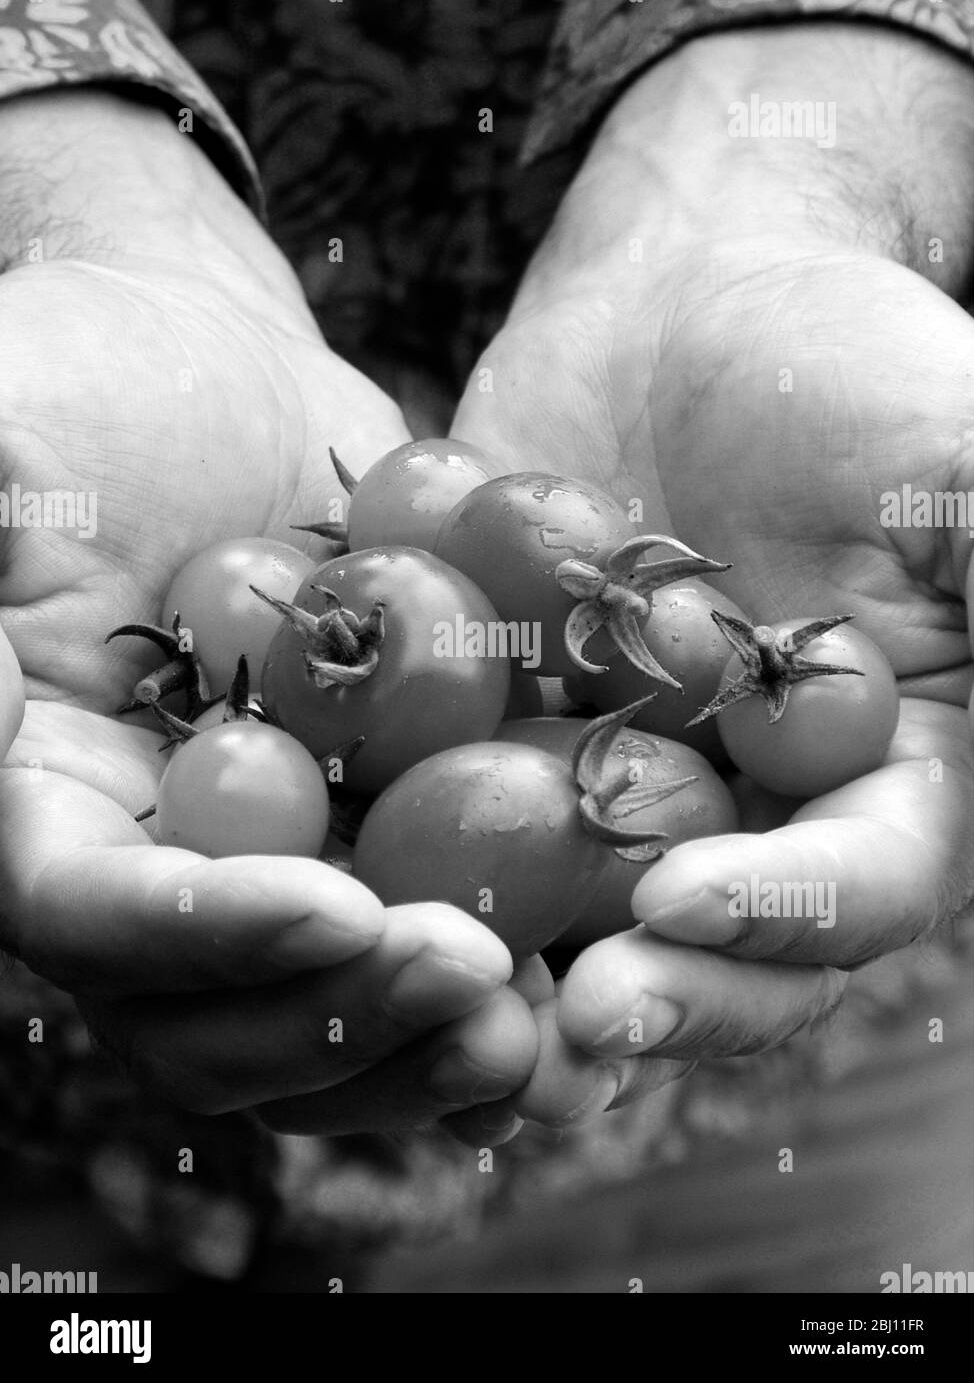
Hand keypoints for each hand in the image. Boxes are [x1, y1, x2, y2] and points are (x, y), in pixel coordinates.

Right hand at [0, 91, 535, 1135]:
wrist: (222, 370)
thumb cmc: (87, 378)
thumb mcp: (7, 447)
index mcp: (49, 803)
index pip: (95, 918)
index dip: (209, 937)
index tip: (341, 908)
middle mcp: (160, 864)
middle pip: (221, 1019)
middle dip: (346, 1019)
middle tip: (476, 985)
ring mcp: (279, 857)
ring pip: (340, 1009)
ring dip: (441, 1039)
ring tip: (555, 1023)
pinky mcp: (385, 830)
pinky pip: (443, 929)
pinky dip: (526, 960)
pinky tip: (616, 950)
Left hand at [453, 24, 973, 1121]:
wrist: (693, 298)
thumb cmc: (851, 364)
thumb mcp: (959, 461)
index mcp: (881, 782)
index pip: (859, 884)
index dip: (782, 915)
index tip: (673, 902)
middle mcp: (753, 815)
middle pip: (716, 945)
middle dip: (652, 992)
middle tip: (564, 1019)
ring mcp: (623, 788)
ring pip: (577, 916)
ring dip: (517, 975)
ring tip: (440, 996)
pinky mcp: (510, 746)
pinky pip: (457, 817)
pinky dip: (406, 862)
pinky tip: (338, 896)